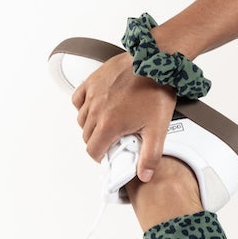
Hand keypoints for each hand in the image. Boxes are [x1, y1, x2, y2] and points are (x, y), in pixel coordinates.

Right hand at [72, 53, 176, 182]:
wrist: (156, 63)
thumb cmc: (157, 92)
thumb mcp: (158, 129)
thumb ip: (150, 155)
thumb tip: (144, 175)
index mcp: (109, 125)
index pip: (93, 151)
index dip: (102, 157)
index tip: (111, 154)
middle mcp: (96, 110)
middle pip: (87, 136)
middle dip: (99, 141)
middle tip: (115, 139)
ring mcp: (93, 94)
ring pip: (82, 118)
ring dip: (92, 125)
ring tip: (110, 123)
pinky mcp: (93, 81)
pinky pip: (79, 99)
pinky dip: (84, 105)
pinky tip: (98, 106)